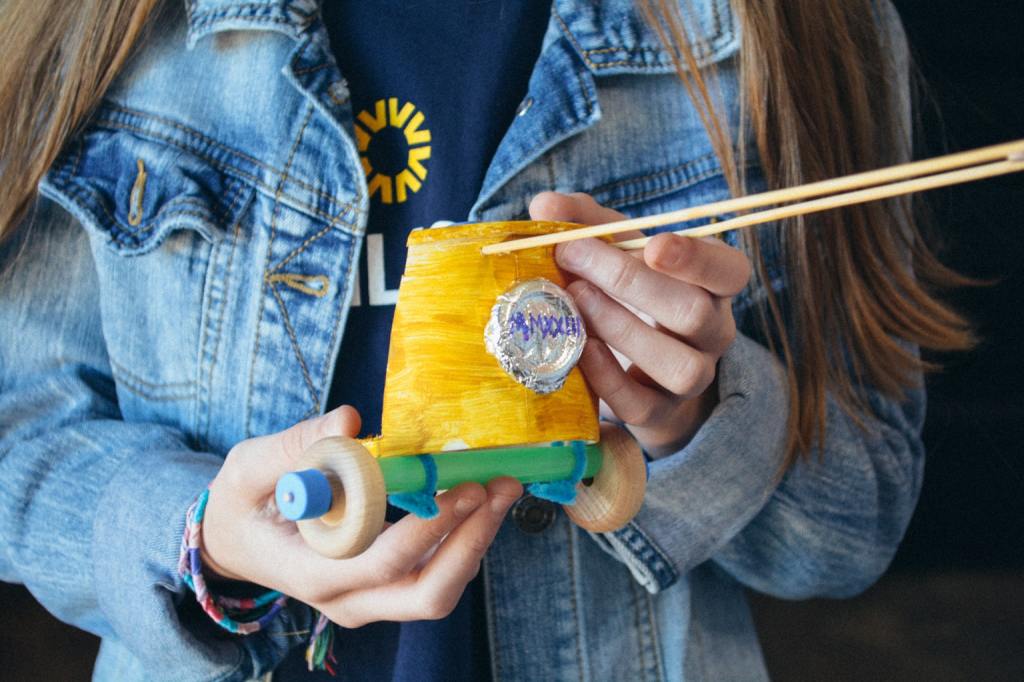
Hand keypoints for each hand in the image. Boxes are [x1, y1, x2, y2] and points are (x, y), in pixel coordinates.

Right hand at [202, 406, 522, 626]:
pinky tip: (480, 498)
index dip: (429, 529)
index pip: (382, 563)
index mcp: (310, 573)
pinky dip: (464, 539)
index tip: (464, 486)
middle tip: (500, 489)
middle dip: (472, 544)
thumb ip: (297, 446)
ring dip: (477, 540)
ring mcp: (369, 599)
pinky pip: (436, 574)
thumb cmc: (244, 503)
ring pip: (440, 589)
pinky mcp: (386, 588)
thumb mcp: (251, 467)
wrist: (236, 541)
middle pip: (427, 594)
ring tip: (501, 486)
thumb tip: (350, 423)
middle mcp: (346, 599)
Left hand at [530, 192, 750, 456]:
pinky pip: (640, 403)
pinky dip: (606, 377)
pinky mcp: (659, 414)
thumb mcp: (615, 251)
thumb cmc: (629, 296)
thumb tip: (546, 204)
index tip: (653, 244)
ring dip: (619, 328)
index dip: (697, 258)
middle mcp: (713, 333)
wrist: (642, 375)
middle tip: (572, 254)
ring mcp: (692, 378)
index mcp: (714, 285)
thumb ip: (587, 222)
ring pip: (677, 363)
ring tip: (573, 299)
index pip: (730, 270)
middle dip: (629, 282)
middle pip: (693, 312)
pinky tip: (578, 348)